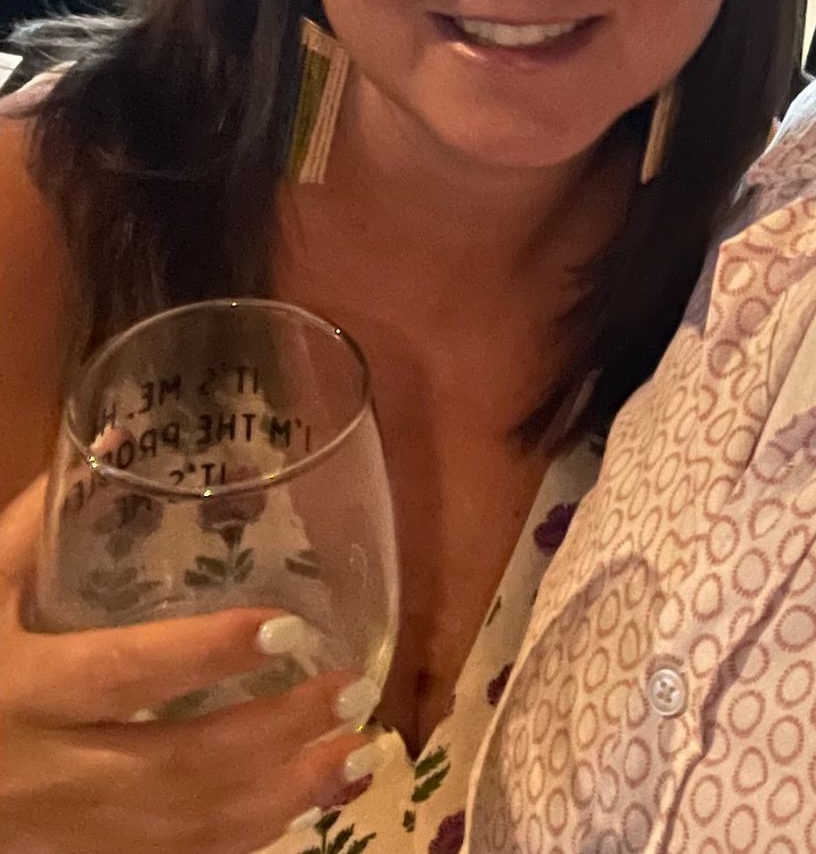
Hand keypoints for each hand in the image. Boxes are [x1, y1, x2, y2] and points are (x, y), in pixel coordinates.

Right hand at [0, 478, 382, 853]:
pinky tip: (308, 813)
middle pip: (174, 766)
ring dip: (281, 798)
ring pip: (185, 830)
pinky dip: (247, 842)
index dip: (205, 655)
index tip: (289, 627)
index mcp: (27, 688)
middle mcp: (51, 769)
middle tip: (353, 691)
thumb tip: (115, 429)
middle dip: (274, 735)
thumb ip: (35, 519)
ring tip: (358, 756)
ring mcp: (68, 830)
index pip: (124, 673)